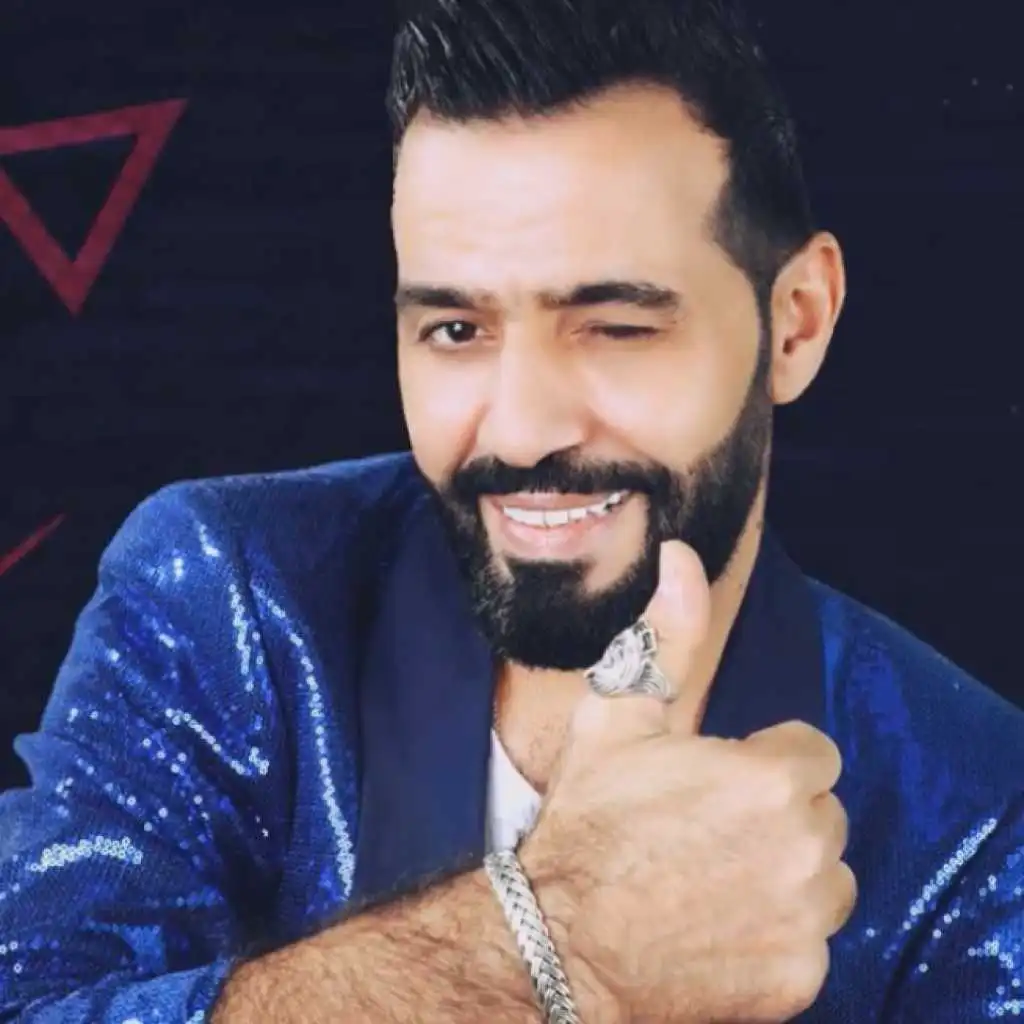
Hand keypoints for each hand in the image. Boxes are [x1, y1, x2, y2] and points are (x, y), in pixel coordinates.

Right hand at [519, 541, 855, 1023]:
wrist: (557, 943)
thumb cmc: (588, 822)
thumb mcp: (617, 717)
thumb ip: (667, 636)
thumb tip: (682, 556)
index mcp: (773, 775)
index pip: (811, 753)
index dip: (763, 763)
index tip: (717, 782)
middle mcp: (807, 847)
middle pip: (822, 815)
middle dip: (779, 816)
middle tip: (707, 830)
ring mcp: (807, 920)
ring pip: (826, 880)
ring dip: (787, 875)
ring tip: (714, 876)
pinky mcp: (800, 979)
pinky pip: (810, 942)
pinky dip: (777, 936)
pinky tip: (718, 928)